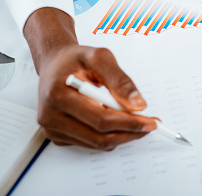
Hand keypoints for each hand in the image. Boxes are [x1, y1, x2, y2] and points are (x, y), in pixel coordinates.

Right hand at [24, 8, 156, 149]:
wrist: (55, 64)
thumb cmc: (76, 59)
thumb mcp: (100, 58)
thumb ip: (120, 80)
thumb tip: (138, 105)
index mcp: (58, 95)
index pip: (100, 119)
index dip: (129, 123)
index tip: (150, 122)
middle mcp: (50, 116)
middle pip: (99, 137)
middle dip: (130, 132)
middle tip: (150, 125)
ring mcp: (52, 128)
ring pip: (96, 144)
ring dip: (122, 135)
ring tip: (138, 121)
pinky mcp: (58, 135)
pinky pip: (91, 143)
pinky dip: (109, 136)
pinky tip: (119, 121)